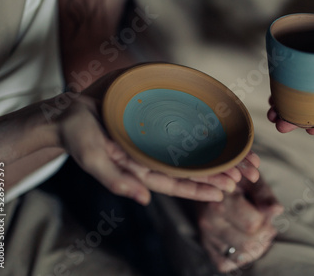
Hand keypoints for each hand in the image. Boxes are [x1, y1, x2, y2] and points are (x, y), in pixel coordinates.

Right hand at [56, 69, 259, 204]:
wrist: (69, 113)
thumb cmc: (78, 138)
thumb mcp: (93, 160)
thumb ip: (116, 181)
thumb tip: (144, 200)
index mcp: (140, 169)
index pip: (176, 182)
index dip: (200, 188)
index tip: (225, 191)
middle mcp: (152, 156)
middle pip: (189, 168)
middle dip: (215, 172)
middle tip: (243, 175)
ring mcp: (154, 139)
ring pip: (190, 150)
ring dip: (213, 154)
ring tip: (239, 158)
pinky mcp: (154, 121)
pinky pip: (180, 128)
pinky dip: (199, 131)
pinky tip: (217, 132)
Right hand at [197, 177, 283, 272]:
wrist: (212, 180)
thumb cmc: (236, 178)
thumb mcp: (251, 179)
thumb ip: (264, 194)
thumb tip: (277, 210)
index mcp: (221, 200)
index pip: (253, 224)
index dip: (267, 220)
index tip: (268, 212)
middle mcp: (209, 220)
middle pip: (248, 243)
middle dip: (264, 235)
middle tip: (267, 225)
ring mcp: (206, 235)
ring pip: (239, 256)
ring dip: (256, 248)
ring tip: (258, 232)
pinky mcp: (205, 245)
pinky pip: (224, 263)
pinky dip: (239, 258)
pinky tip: (245, 243)